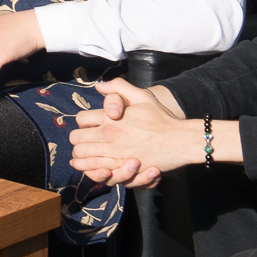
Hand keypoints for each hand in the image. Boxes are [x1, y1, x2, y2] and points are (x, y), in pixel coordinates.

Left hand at [69, 80, 200, 188]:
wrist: (180, 140)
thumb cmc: (161, 118)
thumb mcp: (141, 96)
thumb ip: (118, 87)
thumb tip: (98, 85)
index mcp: (110, 118)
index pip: (81, 120)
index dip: (82, 123)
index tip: (87, 126)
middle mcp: (109, 135)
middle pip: (77, 139)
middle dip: (77, 140)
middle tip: (82, 141)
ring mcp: (114, 153)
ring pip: (82, 156)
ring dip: (79, 156)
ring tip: (81, 156)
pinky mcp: (122, 167)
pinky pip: (97, 171)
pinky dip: (90, 170)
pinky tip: (91, 168)